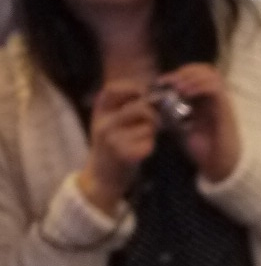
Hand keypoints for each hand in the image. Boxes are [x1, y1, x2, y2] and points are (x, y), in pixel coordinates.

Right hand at [78, 79, 157, 214]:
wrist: (101, 176)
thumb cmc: (110, 145)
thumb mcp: (107, 120)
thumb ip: (123, 106)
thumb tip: (153, 95)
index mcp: (98, 112)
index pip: (114, 89)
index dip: (134, 89)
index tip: (145, 95)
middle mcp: (103, 124)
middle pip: (140, 108)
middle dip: (153, 114)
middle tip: (157, 122)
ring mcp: (113, 140)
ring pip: (148, 126)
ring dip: (152, 132)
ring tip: (143, 138)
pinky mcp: (126, 155)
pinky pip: (149, 143)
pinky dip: (151, 145)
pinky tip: (142, 150)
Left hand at [162, 63, 240, 183]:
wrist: (219, 165)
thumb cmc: (201, 149)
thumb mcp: (180, 127)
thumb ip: (169, 113)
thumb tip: (152, 101)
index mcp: (205, 99)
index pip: (195, 73)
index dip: (178, 72)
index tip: (162, 82)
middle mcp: (214, 97)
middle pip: (204, 68)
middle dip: (185, 71)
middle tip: (171, 83)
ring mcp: (221, 101)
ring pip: (211, 74)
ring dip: (192, 76)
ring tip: (178, 87)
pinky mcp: (225, 109)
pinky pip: (215, 88)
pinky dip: (199, 86)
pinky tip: (187, 94)